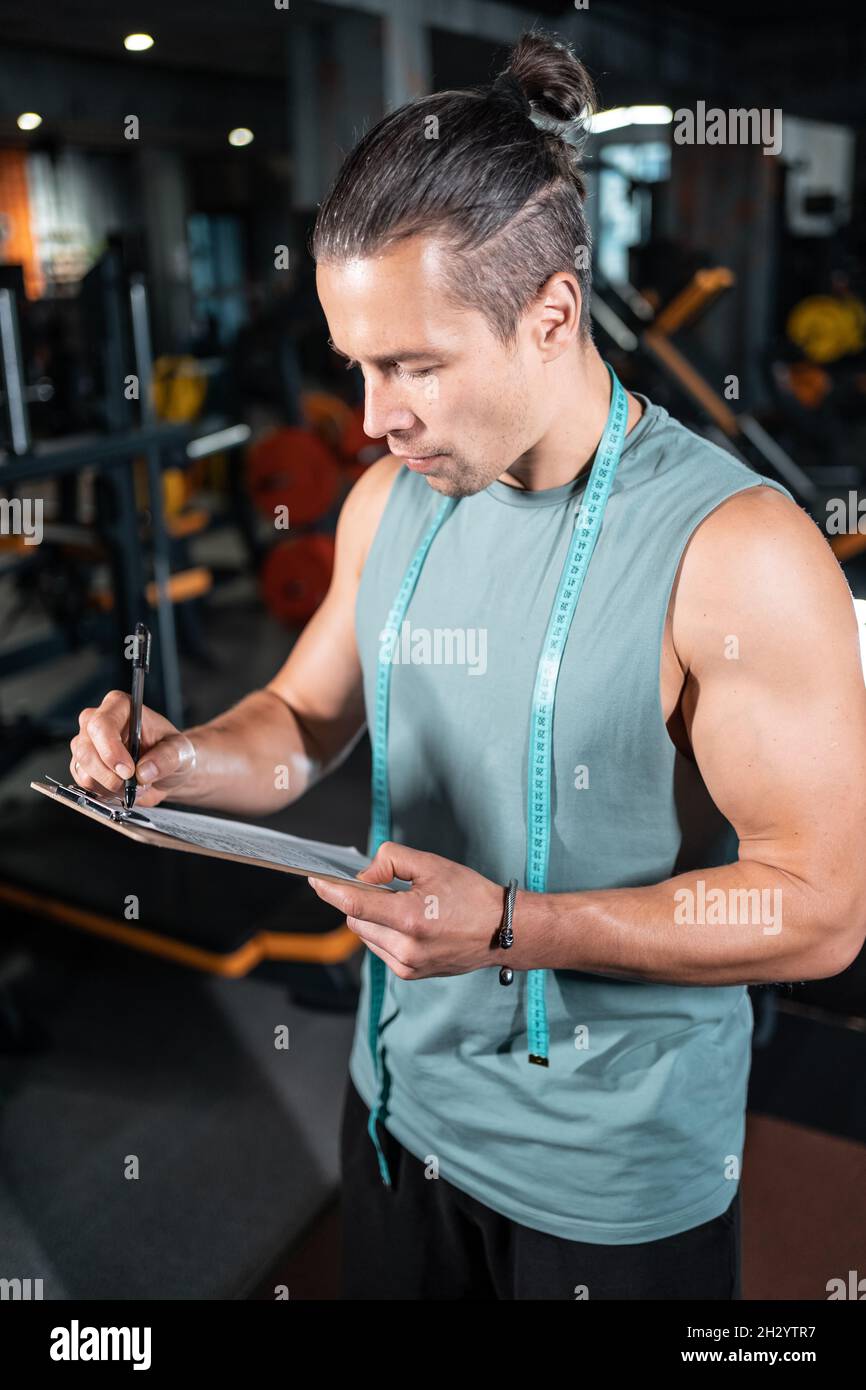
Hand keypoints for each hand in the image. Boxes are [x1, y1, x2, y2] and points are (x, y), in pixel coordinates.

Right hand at [70, 690, 196, 806]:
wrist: (166, 770)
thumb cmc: (171, 752)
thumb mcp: (181, 751)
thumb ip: (167, 758)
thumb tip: (144, 771)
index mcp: (120, 706)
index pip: (102, 724)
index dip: (111, 751)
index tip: (128, 771)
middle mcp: (96, 720)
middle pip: (85, 749)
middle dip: (108, 775)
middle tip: (132, 785)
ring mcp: (85, 743)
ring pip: (82, 770)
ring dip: (109, 786)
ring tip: (133, 785)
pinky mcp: (81, 765)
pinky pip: (83, 784)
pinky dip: (104, 792)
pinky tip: (121, 789)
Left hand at [307, 840, 505, 979]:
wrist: (501, 931)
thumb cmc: (470, 895)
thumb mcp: (432, 865)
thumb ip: (391, 861)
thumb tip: (365, 876)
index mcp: (411, 919)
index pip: (355, 905)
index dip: (331, 891)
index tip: (316, 880)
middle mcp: (405, 948)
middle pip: (356, 920)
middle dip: (360, 901)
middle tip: (385, 887)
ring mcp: (406, 965)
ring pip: (365, 935)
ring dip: (371, 918)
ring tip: (404, 906)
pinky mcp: (409, 974)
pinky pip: (379, 948)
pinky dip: (383, 932)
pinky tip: (408, 923)